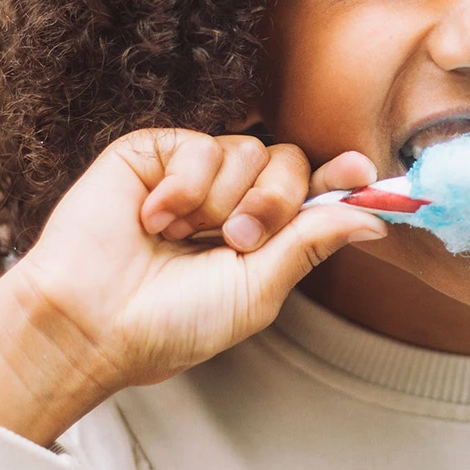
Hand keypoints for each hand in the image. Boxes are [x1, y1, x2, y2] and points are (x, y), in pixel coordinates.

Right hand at [0, 130, 386, 444]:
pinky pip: (201, 145)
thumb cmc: (169, 323)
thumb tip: (376, 219)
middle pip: (289, 162)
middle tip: (237, 242)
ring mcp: (192, 175)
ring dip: (223, 202)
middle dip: (274, 203)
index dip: (341, 177)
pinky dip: (184, 189)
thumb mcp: (258, 290)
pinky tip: (153, 220)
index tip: (362, 172)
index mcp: (259, 236)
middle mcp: (229, 199)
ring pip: (249, 149)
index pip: (313, 191)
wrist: (93, 320)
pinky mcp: (153, 153)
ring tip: (181, 238)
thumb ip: (311, 243)